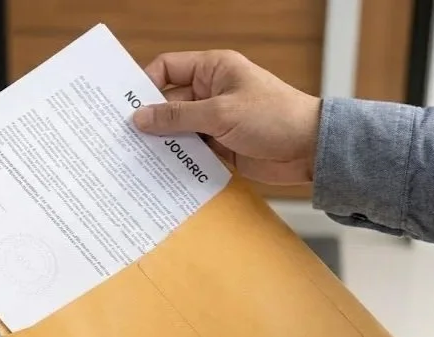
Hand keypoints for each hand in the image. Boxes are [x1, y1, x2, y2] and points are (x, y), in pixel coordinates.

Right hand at [133, 50, 321, 184]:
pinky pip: (190, 150)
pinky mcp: (219, 146)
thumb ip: (178, 116)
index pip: (168, 69)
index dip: (145, 84)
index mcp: (212, 70)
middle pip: (168, 103)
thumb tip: (141, 118)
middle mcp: (211, 92)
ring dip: (162, 143)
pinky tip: (161, 171)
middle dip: (149, 120)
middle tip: (123, 137)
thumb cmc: (274, 118)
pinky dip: (178, 160)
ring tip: (137, 158)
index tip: (126, 107)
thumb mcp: (220, 114)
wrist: (310, 150)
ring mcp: (214, 120)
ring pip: (177, 130)